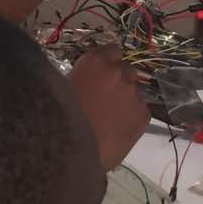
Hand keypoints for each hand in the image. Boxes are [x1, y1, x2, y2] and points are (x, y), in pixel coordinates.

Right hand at [68, 45, 148, 169]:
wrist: (71, 152)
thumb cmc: (58, 121)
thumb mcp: (64, 89)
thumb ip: (83, 78)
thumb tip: (90, 80)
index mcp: (94, 62)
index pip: (111, 50)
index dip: (108, 62)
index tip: (102, 74)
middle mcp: (117, 71)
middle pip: (126, 69)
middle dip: (118, 80)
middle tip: (106, 98)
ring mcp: (133, 91)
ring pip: (134, 90)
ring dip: (125, 99)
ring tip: (111, 118)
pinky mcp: (144, 113)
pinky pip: (140, 109)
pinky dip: (132, 116)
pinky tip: (118, 129)